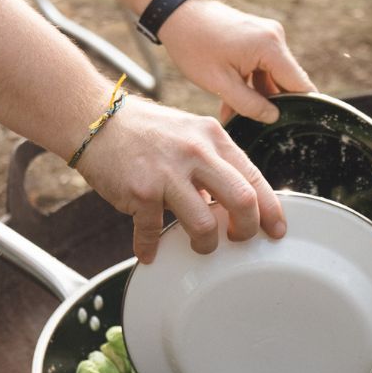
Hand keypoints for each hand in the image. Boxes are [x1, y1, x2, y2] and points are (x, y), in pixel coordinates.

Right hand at [73, 94, 285, 263]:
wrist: (95, 119)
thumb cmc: (145, 130)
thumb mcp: (190, 132)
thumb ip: (214, 161)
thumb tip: (236, 198)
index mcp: (213, 137)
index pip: (254, 177)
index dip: (270, 209)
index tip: (276, 229)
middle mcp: (196, 153)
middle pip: (241, 201)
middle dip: (246, 230)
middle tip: (239, 240)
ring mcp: (168, 173)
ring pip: (204, 225)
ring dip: (205, 244)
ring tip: (199, 245)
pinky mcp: (140, 192)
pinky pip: (153, 232)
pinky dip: (151, 247)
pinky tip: (150, 252)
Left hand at [156, 0, 315, 125]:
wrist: (176, 13)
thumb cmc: (194, 46)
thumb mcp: (220, 83)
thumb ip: (250, 105)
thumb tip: (273, 117)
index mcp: (270, 47)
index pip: (300, 85)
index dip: (301, 108)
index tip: (293, 127)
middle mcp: (275, 37)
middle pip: (287, 81)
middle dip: (272, 104)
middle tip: (253, 124)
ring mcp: (267, 35)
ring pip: (272, 75)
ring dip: (257, 95)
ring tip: (232, 112)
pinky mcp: (258, 36)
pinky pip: (263, 65)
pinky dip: (251, 82)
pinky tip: (231, 99)